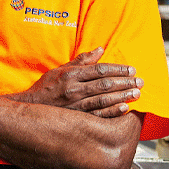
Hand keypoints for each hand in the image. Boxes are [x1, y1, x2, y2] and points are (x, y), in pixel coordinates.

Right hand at [9, 47, 142, 117]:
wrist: (28, 108)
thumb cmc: (45, 88)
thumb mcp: (60, 69)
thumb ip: (82, 60)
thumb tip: (100, 49)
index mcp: (71, 74)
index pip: (99, 70)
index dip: (117, 69)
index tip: (131, 70)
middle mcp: (74, 89)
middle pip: (104, 84)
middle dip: (124, 82)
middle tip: (140, 82)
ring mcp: (75, 105)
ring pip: (103, 99)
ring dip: (122, 96)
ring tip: (137, 94)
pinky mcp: (76, 118)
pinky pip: (96, 115)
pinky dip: (111, 112)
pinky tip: (124, 108)